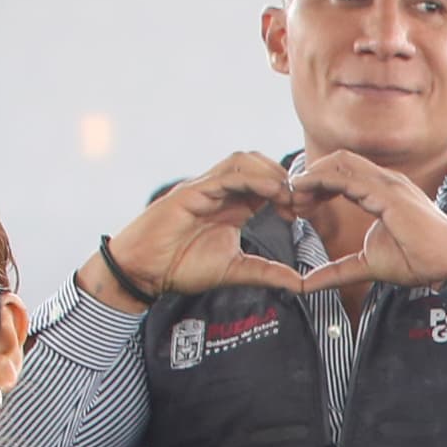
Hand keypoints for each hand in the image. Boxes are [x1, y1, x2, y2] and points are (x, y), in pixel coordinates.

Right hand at [89, 155, 306, 306]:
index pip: (265, 182)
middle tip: (296, 202)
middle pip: (257, 163)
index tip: (300, 213)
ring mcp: (204, 188)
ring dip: (269, 173)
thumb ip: (268, 273)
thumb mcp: (236, 270)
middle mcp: (219, 191)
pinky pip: (224, 176)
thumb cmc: (182, 267)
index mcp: (231, 205)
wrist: (144, 271)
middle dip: (282, 177)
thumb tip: (302, 284)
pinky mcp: (191, 192)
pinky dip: (250, 179)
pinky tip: (269, 192)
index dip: (287, 192)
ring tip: (285, 195)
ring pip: (242, 161)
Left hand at [281, 148, 446, 293]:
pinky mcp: (388, 193)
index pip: (344, 172)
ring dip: (311, 176)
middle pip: (338, 160)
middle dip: (310, 175)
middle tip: (291, 198)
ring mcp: (388, 183)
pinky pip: (346, 177)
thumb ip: (338, 270)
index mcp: (384, 191)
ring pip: (339, 161)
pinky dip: (320, 180)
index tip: (299, 204)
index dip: (318, 183)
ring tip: (294, 196)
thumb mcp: (368, 265)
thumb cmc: (421, 261)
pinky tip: (304, 193)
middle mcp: (386, 180)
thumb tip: (308, 283)